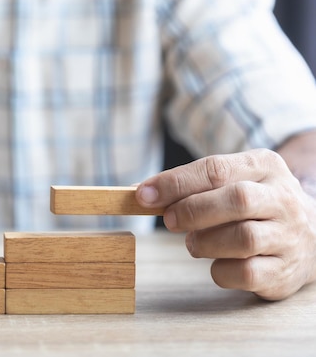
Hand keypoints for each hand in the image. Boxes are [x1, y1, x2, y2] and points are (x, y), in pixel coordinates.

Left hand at [136, 149, 315, 299]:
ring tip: (194, 242)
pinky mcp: (286, 271)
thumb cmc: (253, 204)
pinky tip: (216, 263)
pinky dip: (220, 271)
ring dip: (205, 242)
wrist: (309, 236)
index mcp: (265, 166)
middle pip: (236, 200)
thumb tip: (140, 194)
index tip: (143, 195)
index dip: (175, 183)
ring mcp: (289, 236)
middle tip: (169, 220)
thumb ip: (190, 184)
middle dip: (192, 211)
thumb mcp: (231, 180)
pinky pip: (247, 273)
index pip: (216, 169)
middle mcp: (283, 199)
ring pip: (243, 238)